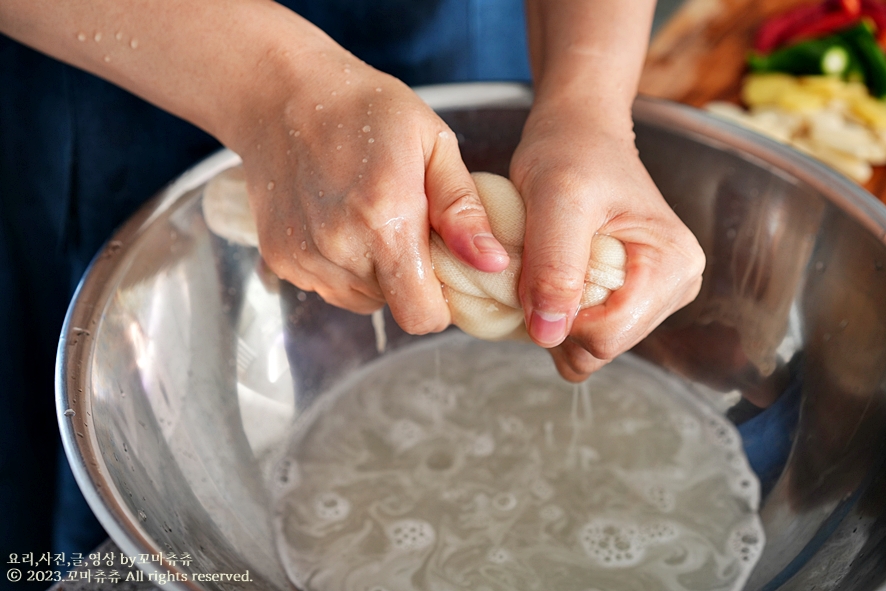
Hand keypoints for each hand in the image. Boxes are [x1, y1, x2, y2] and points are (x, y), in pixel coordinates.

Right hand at [233, 44, 508, 333]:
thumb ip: (463, 210)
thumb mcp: (434, 144)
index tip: (444, 269)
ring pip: (362, 301)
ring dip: (377, 276)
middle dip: (412, 282)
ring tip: (373, 222)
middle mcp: (341, 250)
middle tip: (409, 231)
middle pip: (395, 308)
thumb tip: (493, 263)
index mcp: (386, 223)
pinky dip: (343, 267)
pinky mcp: (281, 260)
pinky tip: (341, 222)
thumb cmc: (366, 110)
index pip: (422, 316)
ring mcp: (306, 259)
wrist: (284, 95)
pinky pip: (329, 287)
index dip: (442, 303)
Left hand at [511, 98, 704, 380]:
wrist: (577, 132)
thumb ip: (554, 266)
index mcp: (673, 266)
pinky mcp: (630, 299)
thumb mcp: (555, 198)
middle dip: (558, 318)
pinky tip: (552, 274)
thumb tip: (549, 335)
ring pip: (590, 346)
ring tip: (547, 262)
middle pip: (602, 348)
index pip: (608, 337)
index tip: (539, 272)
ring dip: (555, 314)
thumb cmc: (570, 152)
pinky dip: (558, 312)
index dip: (560, 317)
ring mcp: (654, 296)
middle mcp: (676, 287)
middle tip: (540, 262)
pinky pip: (585, 334)